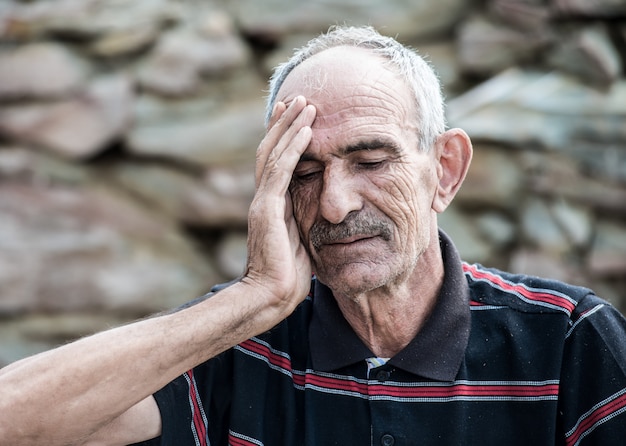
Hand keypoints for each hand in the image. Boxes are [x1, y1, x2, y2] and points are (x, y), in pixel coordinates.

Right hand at [244, 96, 315, 313]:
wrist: (270, 297)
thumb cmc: (288, 276)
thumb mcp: (301, 241)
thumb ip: (305, 221)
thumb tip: (324, 212)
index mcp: (273, 204)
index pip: (276, 162)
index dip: (285, 137)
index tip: (298, 116)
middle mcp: (265, 198)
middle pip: (271, 149)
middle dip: (285, 122)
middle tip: (299, 97)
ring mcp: (263, 202)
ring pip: (274, 153)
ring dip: (291, 126)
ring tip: (305, 102)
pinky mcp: (267, 209)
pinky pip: (281, 171)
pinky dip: (293, 148)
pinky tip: (307, 130)